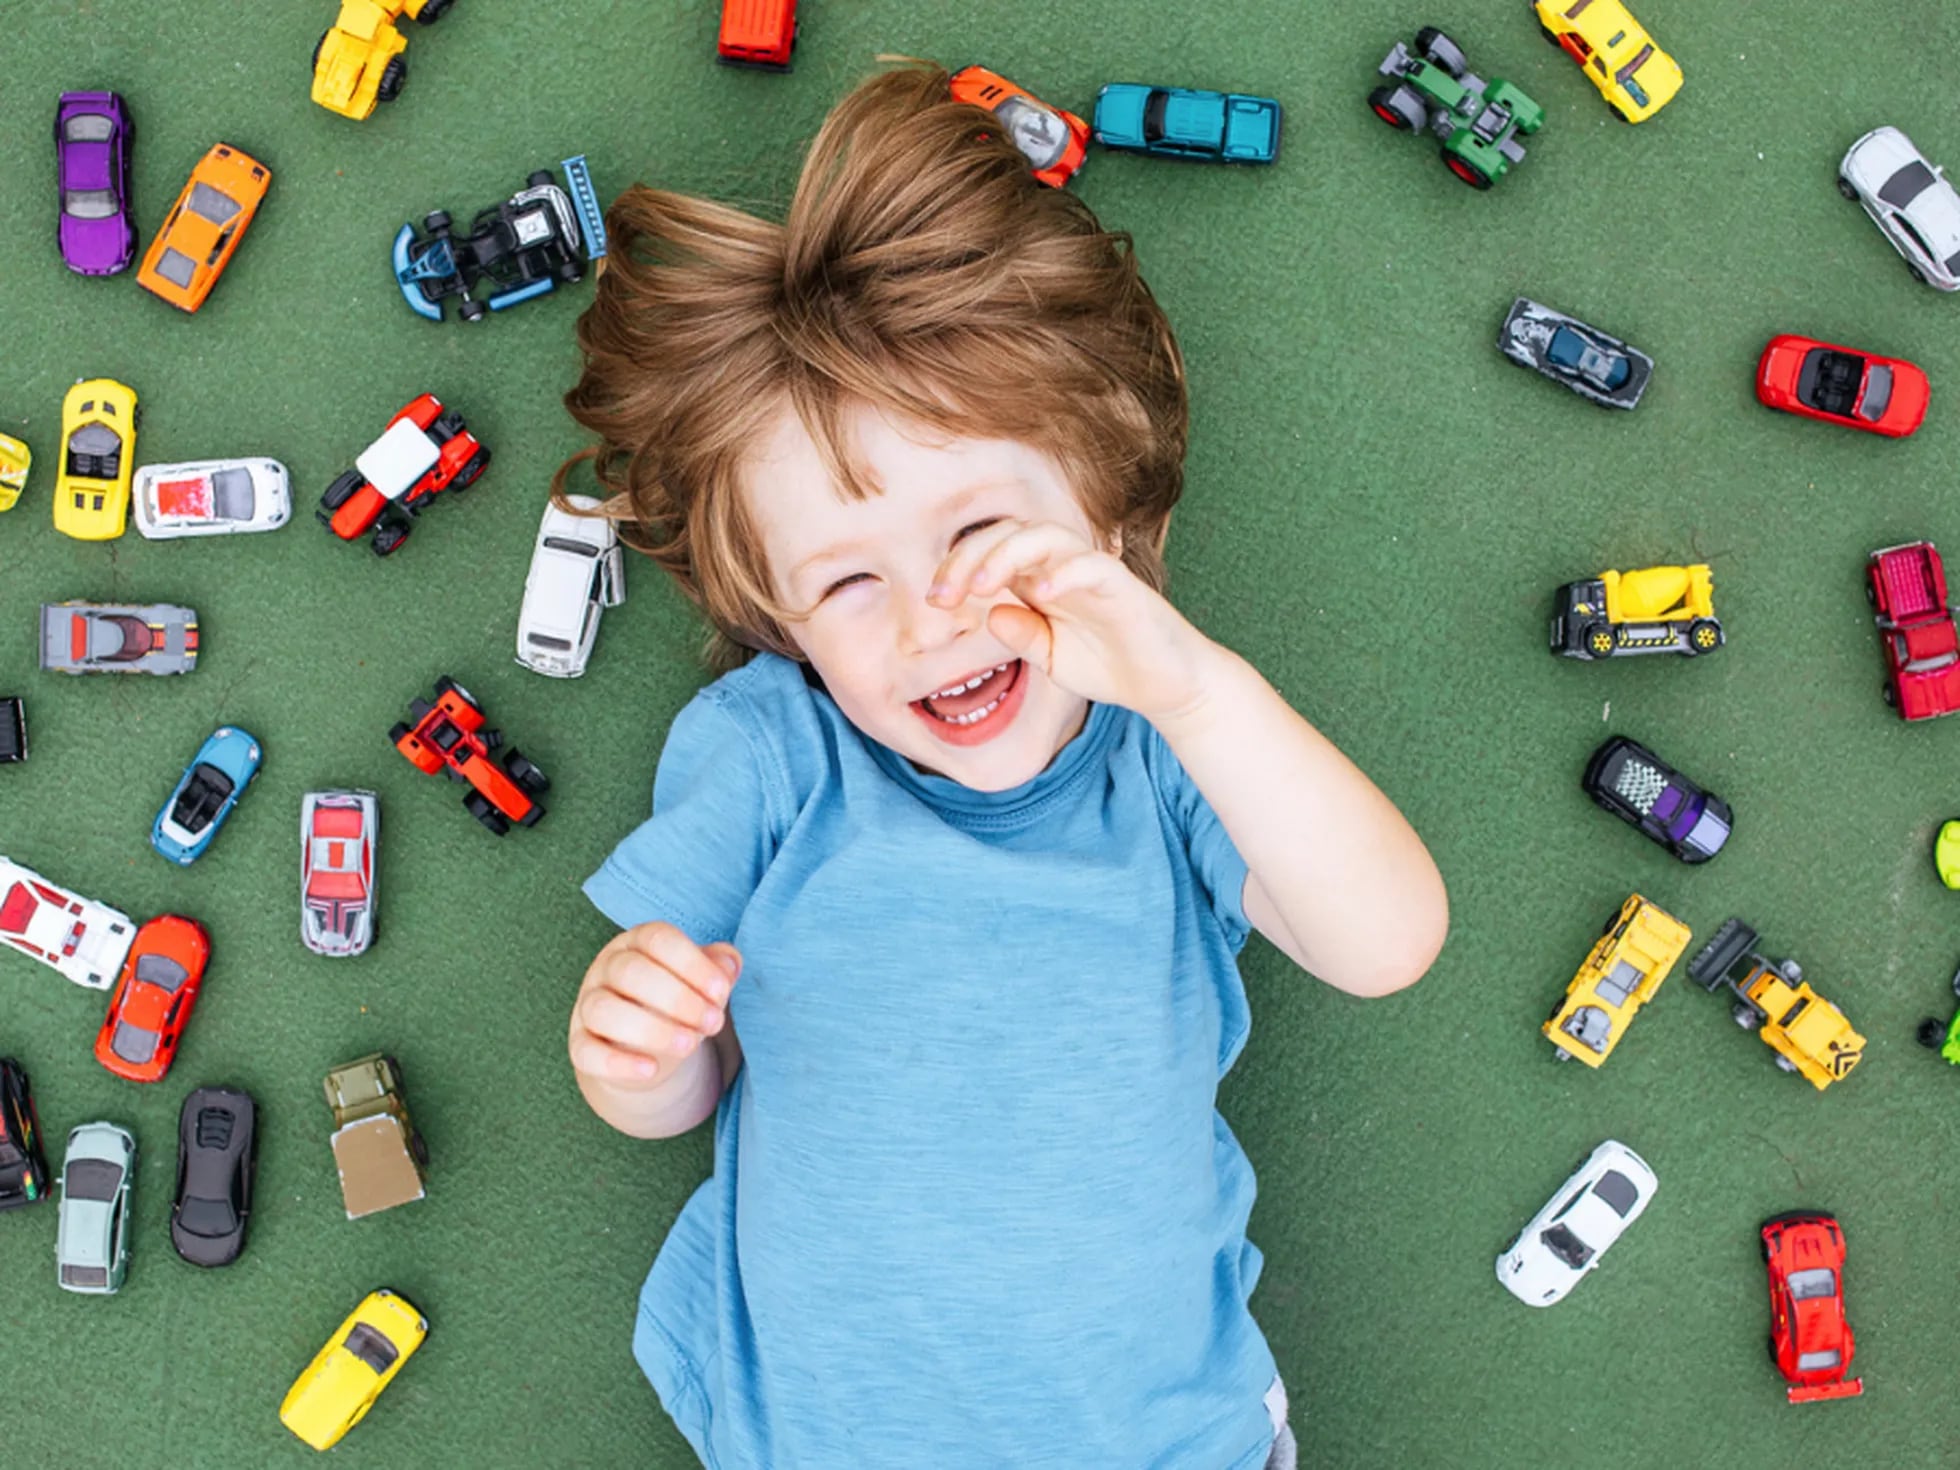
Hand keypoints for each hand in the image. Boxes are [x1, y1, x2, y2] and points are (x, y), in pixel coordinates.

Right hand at [569, 923, 738, 1087]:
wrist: (642, 1043)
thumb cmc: (674, 999)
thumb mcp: (699, 980)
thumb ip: (717, 967)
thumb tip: (730, 964)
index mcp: (638, 942)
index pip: (658, 939)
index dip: (692, 964)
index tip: (721, 992)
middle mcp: (607, 968)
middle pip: (630, 972)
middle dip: (678, 999)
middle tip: (713, 1022)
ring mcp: (588, 1005)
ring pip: (603, 1010)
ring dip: (651, 1029)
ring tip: (689, 1045)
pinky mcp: (579, 1044)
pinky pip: (586, 1052)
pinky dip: (617, 1063)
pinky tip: (651, 1069)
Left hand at [927, 518, 1214, 721]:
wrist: (1164, 686)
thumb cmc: (1108, 664)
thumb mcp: (1049, 658)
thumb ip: (1020, 635)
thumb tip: (990, 615)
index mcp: (1038, 579)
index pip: (990, 552)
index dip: (957, 567)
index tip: (934, 601)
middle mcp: (1060, 567)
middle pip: (1008, 532)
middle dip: (969, 557)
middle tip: (944, 595)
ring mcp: (1091, 571)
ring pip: (1046, 535)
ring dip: (1007, 553)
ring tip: (982, 585)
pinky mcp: (1121, 584)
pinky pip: (1091, 564)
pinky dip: (1065, 572)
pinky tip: (1042, 592)